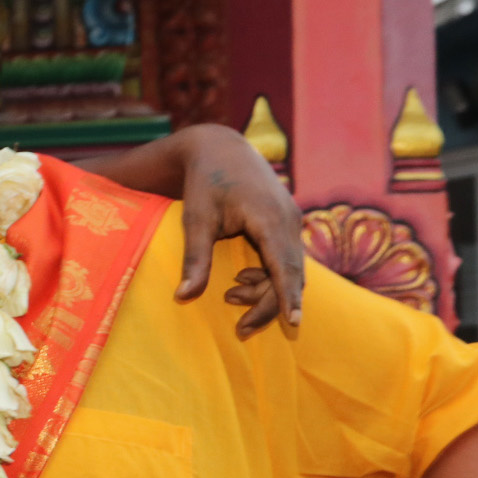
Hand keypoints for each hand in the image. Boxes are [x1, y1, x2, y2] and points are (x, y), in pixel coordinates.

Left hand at [173, 124, 304, 336]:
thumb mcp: (195, 219)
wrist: (220, 149)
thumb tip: (184, 296)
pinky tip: (240, 281)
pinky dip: (268, 276)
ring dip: (266, 291)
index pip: (284, 264)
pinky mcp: (286, 224)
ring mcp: (291, 221)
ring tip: (230, 298)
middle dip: (270, 305)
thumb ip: (195, 258)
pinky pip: (286, 259)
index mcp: (270, 216)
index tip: (294, 322)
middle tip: (240, 329)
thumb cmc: (204, 182)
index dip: (288, 296)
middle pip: (291, 274)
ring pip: (290, 269)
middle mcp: (289, 219)